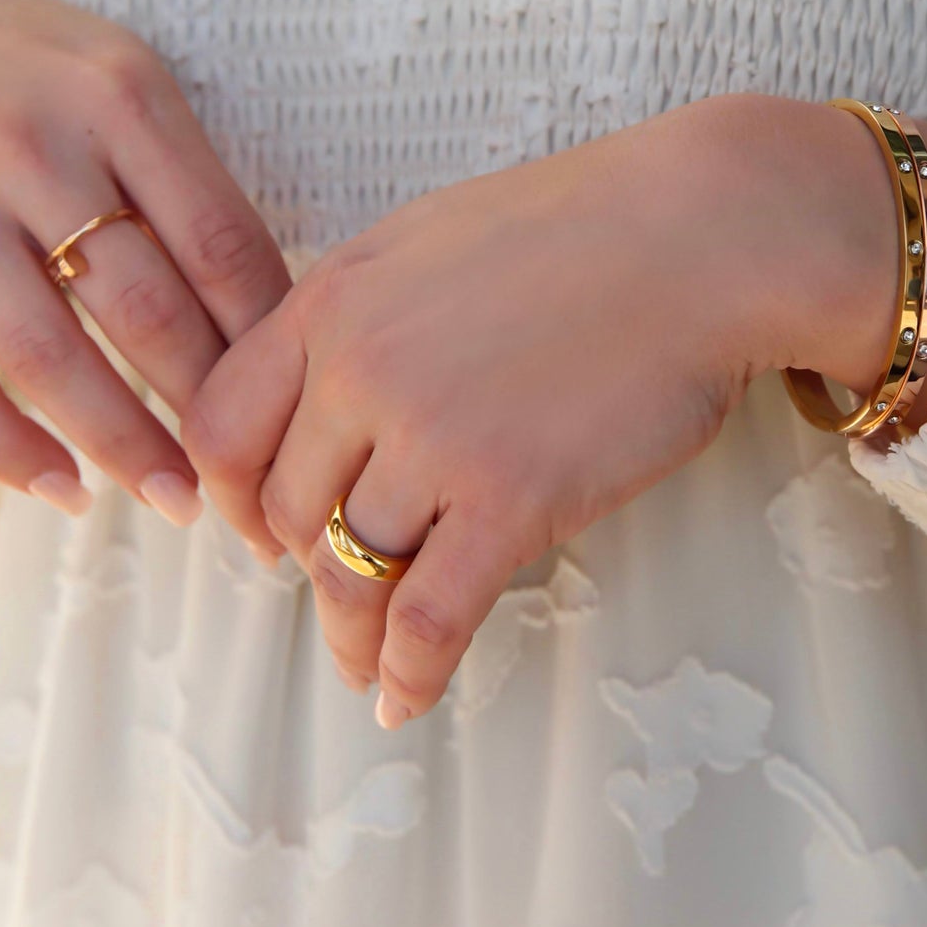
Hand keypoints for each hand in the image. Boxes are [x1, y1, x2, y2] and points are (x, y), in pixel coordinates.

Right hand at [0, 0, 292, 525]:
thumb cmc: (35, 69)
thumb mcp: (126, 82)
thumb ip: (188, 181)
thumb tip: (273, 318)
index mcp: (120, 98)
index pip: (220, 243)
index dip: (266, 339)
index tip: (300, 399)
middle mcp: (32, 146)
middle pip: (144, 308)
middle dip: (206, 406)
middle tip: (251, 473)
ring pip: (46, 357)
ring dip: (121, 443)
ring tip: (177, 498)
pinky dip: (5, 448)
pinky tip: (63, 488)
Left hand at [179, 91, 897, 721]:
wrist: (703, 238)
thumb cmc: (589, 229)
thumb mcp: (430, 241)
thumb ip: (363, 315)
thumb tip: (328, 391)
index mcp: (333, 302)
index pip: (224, 427)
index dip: (234, 497)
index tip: (261, 529)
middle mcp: (360, 372)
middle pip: (286, 510)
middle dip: (305, 562)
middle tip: (339, 588)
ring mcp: (433, 439)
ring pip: (349, 571)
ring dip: (352, 634)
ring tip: (367, 664)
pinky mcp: (509, 499)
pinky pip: (429, 616)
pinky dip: (409, 672)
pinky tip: (405, 698)